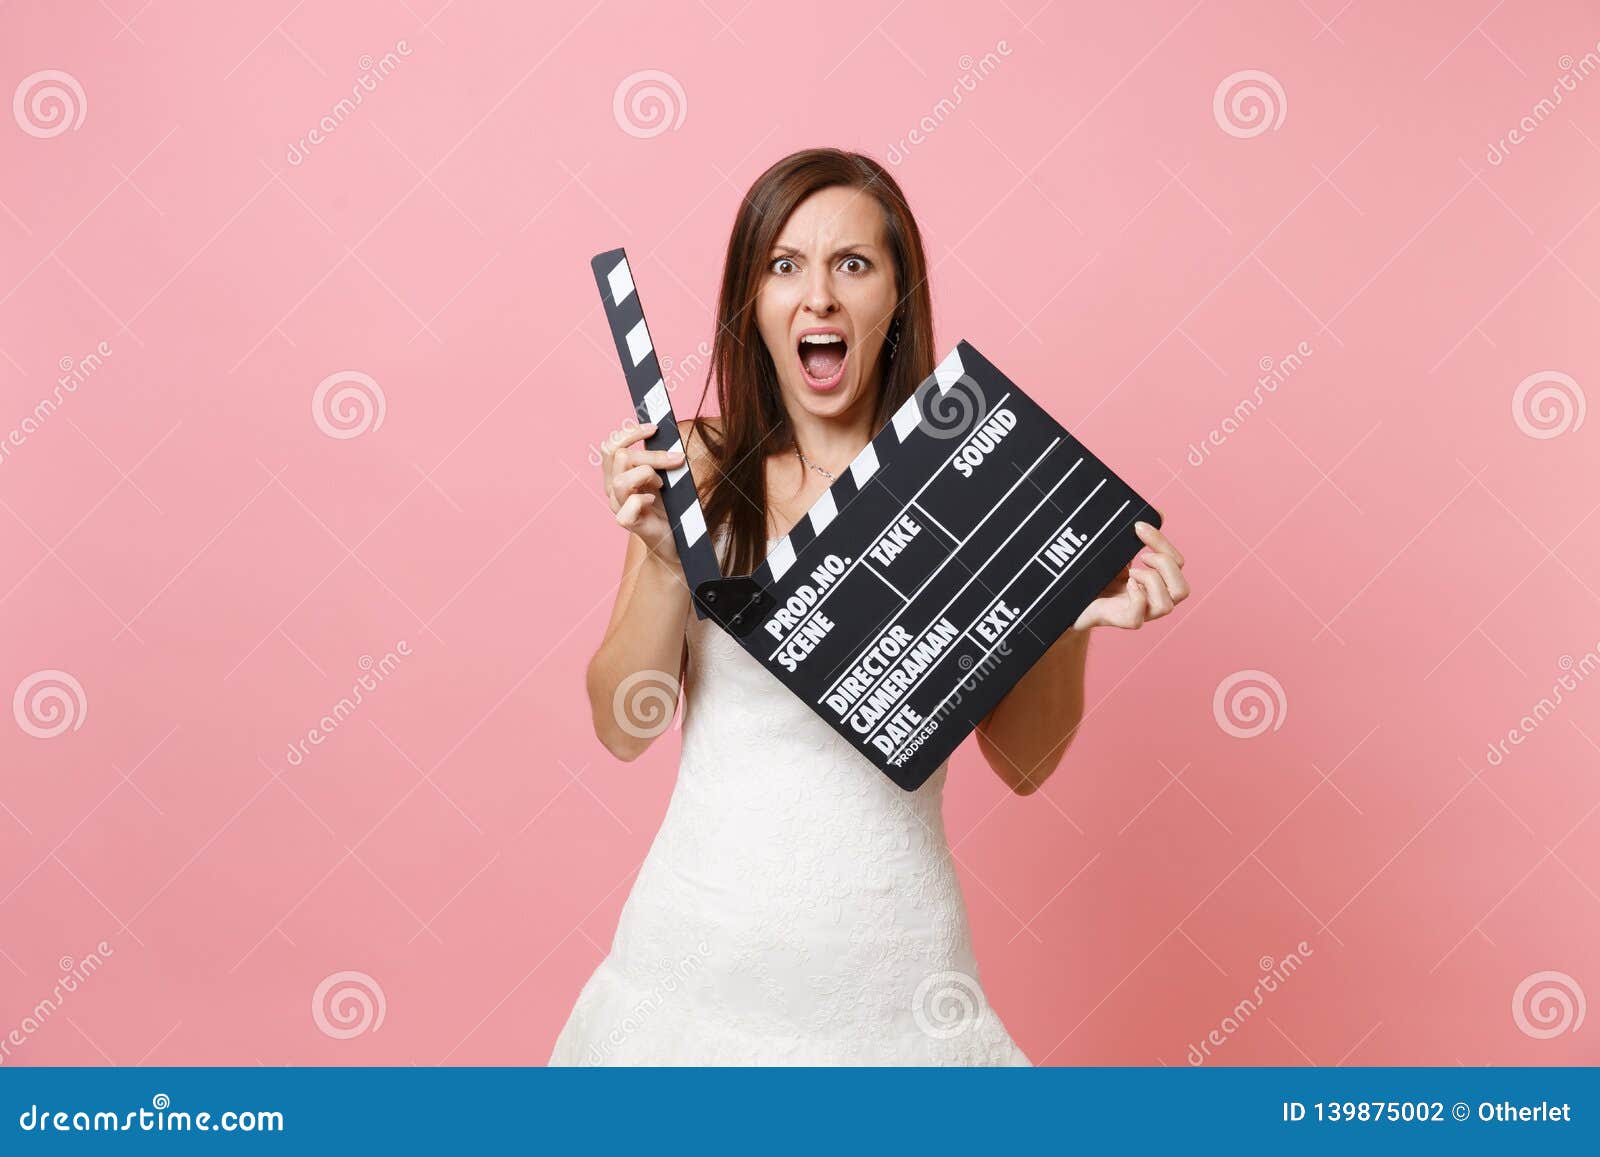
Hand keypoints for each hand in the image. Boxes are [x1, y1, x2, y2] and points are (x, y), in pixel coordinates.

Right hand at [600, 422, 683, 561]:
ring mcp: (617, 505)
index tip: (655, 429)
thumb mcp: (664, 476)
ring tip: (662, 485)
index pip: (610, 445)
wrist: (675, 540)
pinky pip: (629, 504)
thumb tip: (669, 438)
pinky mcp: (627, 522)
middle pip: (619, 456)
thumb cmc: (669, 507)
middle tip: (676, 460)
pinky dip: (643, 500)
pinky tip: (653, 503)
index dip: (630, 433)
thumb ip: (658, 459)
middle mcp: (612, 488)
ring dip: (648, 475)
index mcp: (617, 473)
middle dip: (652, 454)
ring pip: (621, 479)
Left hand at [1074, 520, 1189, 630]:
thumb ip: (1137, 538)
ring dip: (1151, 582)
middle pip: (1182, 590)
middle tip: (1141, 556)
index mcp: (1157, 583)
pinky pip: (1137, 618)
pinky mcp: (1118, 621)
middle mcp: (1152, 601)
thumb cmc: (1097, 577)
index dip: (1163, 543)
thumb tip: (1158, 512)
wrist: (1069, 599)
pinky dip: (1136, 598)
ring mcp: (1138, 614)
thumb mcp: (1118, 553)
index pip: (1177, 564)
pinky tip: (1126, 585)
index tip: (1139, 526)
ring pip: (1166, 606)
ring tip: (1131, 574)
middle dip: (1165, 564)